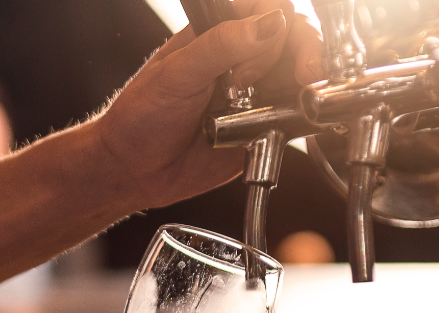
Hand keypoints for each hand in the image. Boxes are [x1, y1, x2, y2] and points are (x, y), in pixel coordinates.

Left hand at [90, 1, 323, 210]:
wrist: (133, 171)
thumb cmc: (140, 118)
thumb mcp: (176, 75)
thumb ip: (220, 46)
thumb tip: (268, 24)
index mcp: (217, 32)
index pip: (268, 8)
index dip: (279, 26)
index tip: (264, 56)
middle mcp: (241, 57)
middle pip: (296, 35)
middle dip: (304, 51)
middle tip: (297, 78)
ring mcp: (255, 91)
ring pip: (302, 72)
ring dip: (306, 84)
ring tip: (287, 102)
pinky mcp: (263, 125)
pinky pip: (297, 114)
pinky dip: (304, 115)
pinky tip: (294, 119)